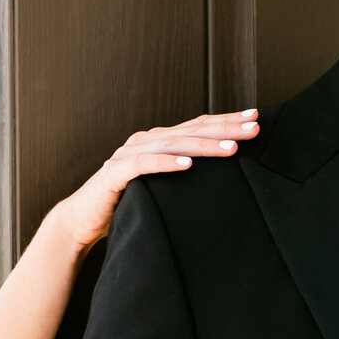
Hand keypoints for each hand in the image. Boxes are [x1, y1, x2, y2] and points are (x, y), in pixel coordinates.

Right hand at [50, 110, 259, 250]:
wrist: (82, 220)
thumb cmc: (127, 203)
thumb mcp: (163, 187)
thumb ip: (184, 174)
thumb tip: (226, 175)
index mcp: (158, 141)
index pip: (197, 126)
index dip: (226, 120)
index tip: (255, 117)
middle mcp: (145, 141)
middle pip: (190, 130)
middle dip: (224, 128)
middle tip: (253, 127)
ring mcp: (128, 154)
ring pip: (171, 144)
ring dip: (203, 145)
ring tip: (230, 148)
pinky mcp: (114, 173)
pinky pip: (142, 165)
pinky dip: (165, 163)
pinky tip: (187, 165)